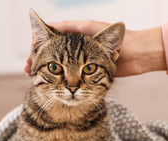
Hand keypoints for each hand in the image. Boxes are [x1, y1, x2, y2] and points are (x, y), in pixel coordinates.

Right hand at [23, 20, 166, 76]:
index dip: (38, 51)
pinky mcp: (91, 77)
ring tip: (36, 81)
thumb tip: (51, 24)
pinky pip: (71, 81)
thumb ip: (71, 26)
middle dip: (38, 64)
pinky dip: (61, 84)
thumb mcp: (90, 27)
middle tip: (29, 71)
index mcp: (76, 39)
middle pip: (52, 58)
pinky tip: (52, 88)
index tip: (30, 59)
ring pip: (59, 71)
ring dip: (46, 76)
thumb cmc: (116, 36)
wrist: (138, 53)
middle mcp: (77, 52)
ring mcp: (83, 65)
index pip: (50, 44)